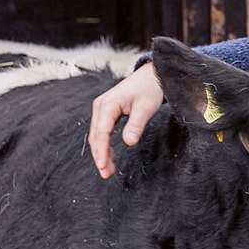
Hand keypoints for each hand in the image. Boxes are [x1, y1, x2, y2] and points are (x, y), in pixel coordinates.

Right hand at [88, 64, 164, 178]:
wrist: (152, 75)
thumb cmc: (150, 89)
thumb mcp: (146, 107)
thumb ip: (136, 125)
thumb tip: (128, 142)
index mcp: (107, 105)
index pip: (100, 133)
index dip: (101, 152)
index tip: (104, 167)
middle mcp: (100, 106)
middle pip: (95, 136)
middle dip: (99, 156)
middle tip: (106, 174)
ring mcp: (102, 108)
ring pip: (97, 135)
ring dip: (101, 152)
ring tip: (108, 170)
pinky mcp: (108, 111)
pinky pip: (103, 131)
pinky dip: (105, 144)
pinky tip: (109, 156)